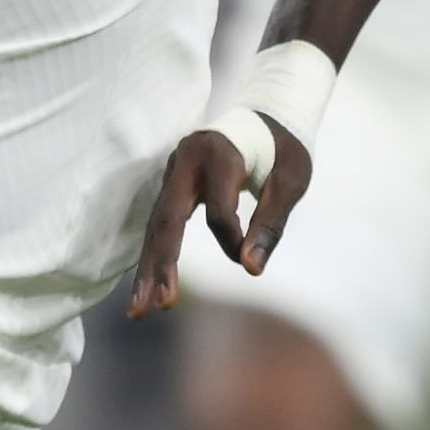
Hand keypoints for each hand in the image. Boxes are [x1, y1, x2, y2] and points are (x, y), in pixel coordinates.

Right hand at [123, 122, 313, 317]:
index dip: (232, 240)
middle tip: (160, 304)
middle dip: (163, 264)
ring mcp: (172, 173)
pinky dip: (152, 259)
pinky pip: (158, 227)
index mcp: (219, 153)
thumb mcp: (291, 181)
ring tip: (138, 311)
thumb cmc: (283, 151)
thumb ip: (271, 223)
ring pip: (156, 227)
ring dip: (148, 270)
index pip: (218, 210)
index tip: (250, 259)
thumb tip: (252, 269)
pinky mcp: (170, 187)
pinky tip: (144, 291)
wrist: (263, 118)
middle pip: (169, 219)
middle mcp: (185, 160)